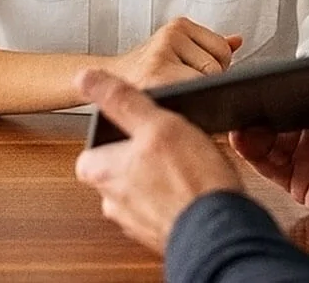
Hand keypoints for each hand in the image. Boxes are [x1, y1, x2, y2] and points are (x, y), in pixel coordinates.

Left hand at [74, 69, 243, 253]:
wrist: (222, 230)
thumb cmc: (191, 181)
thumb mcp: (157, 123)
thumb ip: (121, 100)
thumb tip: (86, 77)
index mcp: (101, 172)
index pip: (92, 148)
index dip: (117, 134)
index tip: (139, 129)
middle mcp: (113, 201)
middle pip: (119, 167)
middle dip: (142, 157)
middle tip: (170, 145)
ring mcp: (136, 220)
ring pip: (142, 188)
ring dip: (161, 178)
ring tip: (187, 165)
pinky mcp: (161, 231)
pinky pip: (163, 206)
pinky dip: (176, 196)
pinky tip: (195, 187)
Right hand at [107, 18, 242, 88]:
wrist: (110, 80)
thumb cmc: (147, 69)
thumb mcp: (178, 49)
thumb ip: (208, 46)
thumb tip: (238, 41)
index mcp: (179, 26)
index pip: (222, 50)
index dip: (216, 69)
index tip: (197, 76)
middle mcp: (170, 35)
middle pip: (215, 68)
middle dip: (207, 83)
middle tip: (183, 86)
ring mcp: (160, 56)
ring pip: (204, 83)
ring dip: (196, 94)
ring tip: (175, 91)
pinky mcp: (154, 77)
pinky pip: (189, 94)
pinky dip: (187, 102)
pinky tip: (173, 99)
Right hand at [230, 71, 308, 229]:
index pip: (289, 97)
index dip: (269, 89)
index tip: (251, 80)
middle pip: (271, 119)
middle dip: (252, 108)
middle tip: (235, 96)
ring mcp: (303, 158)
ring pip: (263, 143)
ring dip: (247, 131)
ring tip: (235, 116)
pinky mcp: (297, 182)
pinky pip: (266, 167)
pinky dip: (252, 154)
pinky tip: (243, 139)